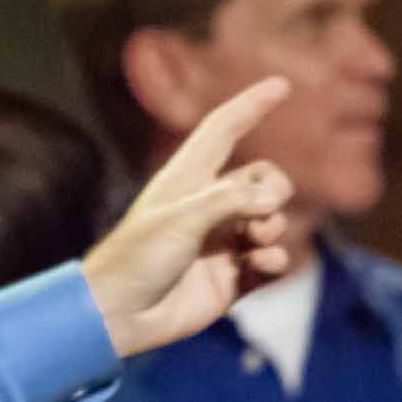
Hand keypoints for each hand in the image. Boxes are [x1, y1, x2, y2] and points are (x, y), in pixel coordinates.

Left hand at [80, 77, 294, 356]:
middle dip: (275, 188)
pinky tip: (262, 264)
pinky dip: (275, 259)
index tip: (281, 84)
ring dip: (274, 226)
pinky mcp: (232, 278)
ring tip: (255, 242)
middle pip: (263, 178)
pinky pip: (272, 260)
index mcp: (186, 179)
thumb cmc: (136, 258)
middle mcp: (207, 207)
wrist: (119, 317)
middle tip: (261, 210)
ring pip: (272, 220)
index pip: (224, 130)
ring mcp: (222, 243)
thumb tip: (272, 199)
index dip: (251, 106)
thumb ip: (230, 199)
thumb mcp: (180, 217)